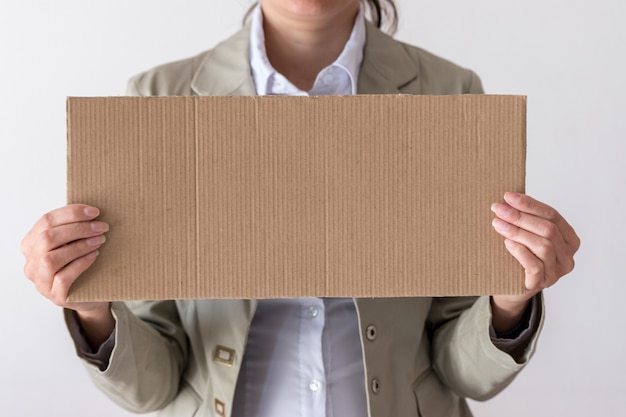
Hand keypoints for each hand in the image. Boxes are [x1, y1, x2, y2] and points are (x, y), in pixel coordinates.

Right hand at [21, 205, 113, 346]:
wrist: (91, 295)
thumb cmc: (83, 264)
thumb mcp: (74, 242)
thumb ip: (74, 228)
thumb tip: (91, 211)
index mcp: (32, 244)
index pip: (46, 221)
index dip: (71, 213)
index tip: (94, 211)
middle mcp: (31, 263)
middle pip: (48, 238)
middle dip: (78, 229)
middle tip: (101, 227)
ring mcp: (41, 282)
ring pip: (51, 259)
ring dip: (79, 246)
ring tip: (99, 240)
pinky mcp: (55, 296)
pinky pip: (63, 278)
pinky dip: (80, 263)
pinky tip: (94, 256)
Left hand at [489, 192, 579, 330]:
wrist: (510, 288)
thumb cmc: (519, 257)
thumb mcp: (527, 236)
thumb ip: (526, 220)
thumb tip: (508, 199)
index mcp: (568, 239)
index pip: (552, 215)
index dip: (530, 204)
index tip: (508, 196)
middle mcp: (567, 256)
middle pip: (548, 229)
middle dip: (521, 216)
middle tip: (498, 209)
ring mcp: (556, 272)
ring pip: (543, 246)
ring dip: (518, 232)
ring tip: (498, 224)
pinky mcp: (541, 284)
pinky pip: (535, 266)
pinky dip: (521, 252)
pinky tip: (507, 243)